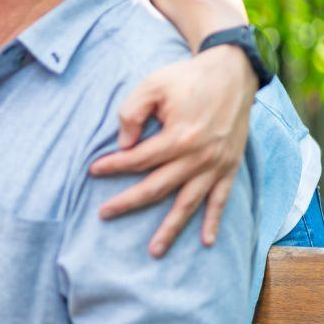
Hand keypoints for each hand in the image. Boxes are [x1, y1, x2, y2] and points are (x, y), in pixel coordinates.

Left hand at [90, 46, 255, 256]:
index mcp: (179, 137)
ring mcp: (217, 165)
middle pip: (158, 187)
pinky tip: (206, 241)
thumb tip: (123, 145)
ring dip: (172, 228)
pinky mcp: (230, 167)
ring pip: (189, 203)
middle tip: (103, 214)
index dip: (114, 166)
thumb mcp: (152, 85)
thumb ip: (132, 113)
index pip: (138, 159)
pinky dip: (214, 221)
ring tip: (154, 251)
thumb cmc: (186, 78)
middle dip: (128, 202)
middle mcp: (200, 157)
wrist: (231, 72)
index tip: (92, 170)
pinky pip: (222, 200)